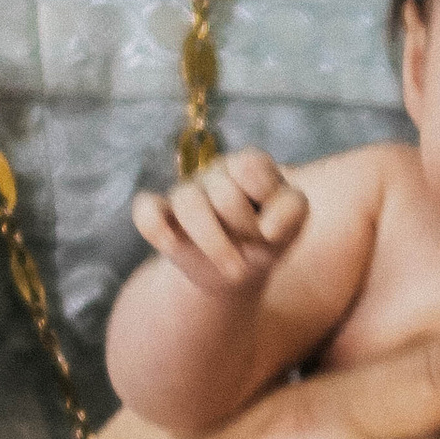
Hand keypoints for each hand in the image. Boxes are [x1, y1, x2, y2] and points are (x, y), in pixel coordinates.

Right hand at [130, 148, 307, 294]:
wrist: (233, 272)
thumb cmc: (265, 241)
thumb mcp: (290, 230)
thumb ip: (293, 214)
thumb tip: (268, 226)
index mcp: (248, 167)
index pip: (250, 166)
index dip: (265, 200)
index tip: (274, 227)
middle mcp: (215, 174)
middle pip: (224, 193)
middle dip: (243, 228)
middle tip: (253, 248)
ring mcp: (186, 192)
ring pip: (189, 203)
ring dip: (214, 242)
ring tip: (236, 272)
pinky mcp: (160, 215)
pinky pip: (146, 211)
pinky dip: (156, 227)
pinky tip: (171, 245)